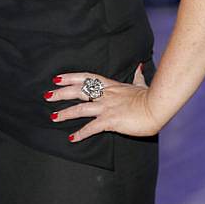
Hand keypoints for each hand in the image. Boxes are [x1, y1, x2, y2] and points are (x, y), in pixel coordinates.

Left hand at [44, 65, 163, 141]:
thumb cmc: (151, 96)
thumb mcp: (141, 83)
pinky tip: (72, 138)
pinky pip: (92, 127)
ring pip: (81, 108)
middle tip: (47, 95)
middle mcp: (105, 95)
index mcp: (111, 86)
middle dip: (61, 93)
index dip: (70, 78)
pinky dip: (81, 133)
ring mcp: (107, 107)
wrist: (158, 106)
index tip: (57, 79)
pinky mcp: (111, 120)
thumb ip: (137, 76)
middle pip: (78, 91)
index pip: (86, 78)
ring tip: (53, 117)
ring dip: (65, 113)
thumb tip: (139, 65)